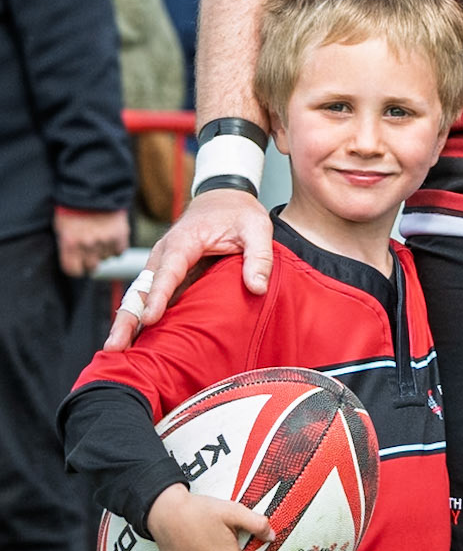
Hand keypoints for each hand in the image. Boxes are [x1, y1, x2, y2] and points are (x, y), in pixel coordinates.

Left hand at [53, 207, 129, 276]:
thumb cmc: (73, 207)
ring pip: (107, 258)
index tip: (79, 264)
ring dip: (104, 251)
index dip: (77, 268)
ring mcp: (105, 240)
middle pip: (92, 267)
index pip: (74, 271)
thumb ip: (68, 246)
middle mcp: (88, 245)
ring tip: (102, 238)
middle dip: (91, 261)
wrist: (94, 188)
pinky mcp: (120, 234)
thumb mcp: (62, 227)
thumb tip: (73, 260)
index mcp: (70, 244)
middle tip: (92, 252)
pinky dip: (117, 246)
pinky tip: (112, 237)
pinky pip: (120, 251)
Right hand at [104, 190, 272, 350]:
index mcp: (184, 242)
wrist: (224, 199)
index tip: (149, 319)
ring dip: (126, 322)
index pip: (168, 272)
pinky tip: (131, 343)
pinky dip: (137, 319)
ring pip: (138, 296)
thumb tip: (258, 288)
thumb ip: (259, 257)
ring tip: (115, 352)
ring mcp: (161, 266)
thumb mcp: (257, 228)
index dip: (157, 296)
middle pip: (141, 289)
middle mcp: (164, 255)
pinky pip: (148, 299)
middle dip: (127, 317)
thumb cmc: (239, 214)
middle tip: (114, 347)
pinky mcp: (165, 276)